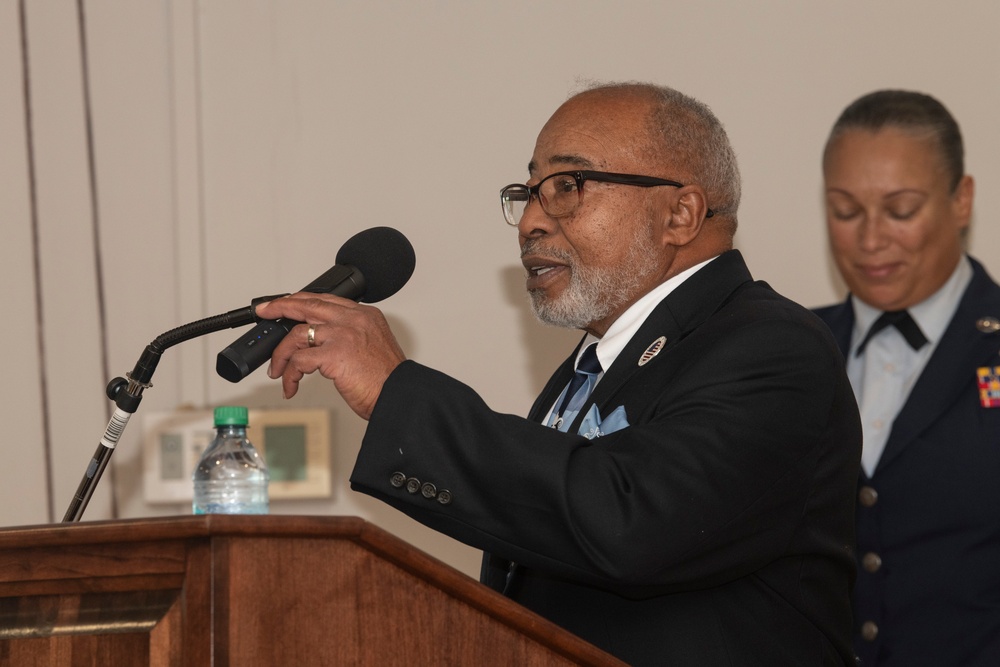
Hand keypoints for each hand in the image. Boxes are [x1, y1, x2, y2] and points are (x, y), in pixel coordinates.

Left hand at [255, 293, 405, 419]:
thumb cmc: (386, 379)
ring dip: (281, 355)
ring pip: (296, 334)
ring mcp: (342, 334)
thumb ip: (350, 337)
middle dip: (280, 307)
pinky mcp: (333, 354)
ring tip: (278, 371)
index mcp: (365, 315)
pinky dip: (289, 375)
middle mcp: (353, 320)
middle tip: (264, 311)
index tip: (285, 304)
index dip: (301, 301)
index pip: (326, 300)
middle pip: (307, 305)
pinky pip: (298, 361)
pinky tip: (291, 386)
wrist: (399, 397)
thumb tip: (319, 343)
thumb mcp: (372, 347)